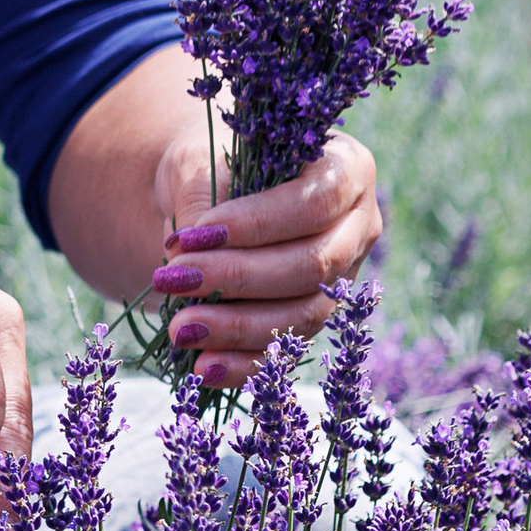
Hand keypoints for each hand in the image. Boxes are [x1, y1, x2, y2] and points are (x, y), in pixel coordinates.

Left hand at [145, 131, 381, 389]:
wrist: (209, 199)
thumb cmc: (212, 166)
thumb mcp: (200, 162)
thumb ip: (201, 201)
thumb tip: (189, 255)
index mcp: (345, 170)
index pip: (314, 202)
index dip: (257, 224)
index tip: (193, 235)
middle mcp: (357, 228)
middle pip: (312, 265)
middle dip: (238, 278)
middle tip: (173, 280)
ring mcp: (343, 281)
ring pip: (304, 314)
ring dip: (237, 326)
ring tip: (181, 329)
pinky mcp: (315, 321)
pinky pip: (288, 352)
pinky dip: (244, 363)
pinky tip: (202, 368)